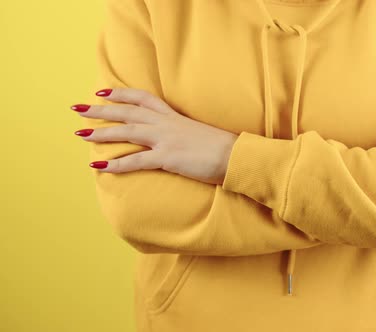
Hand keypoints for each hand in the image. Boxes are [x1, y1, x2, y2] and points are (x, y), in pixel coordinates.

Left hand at [72, 88, 238, 184]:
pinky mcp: (168, 158)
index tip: (102, 92)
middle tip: (78, 109)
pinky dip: (116, 164)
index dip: (121, 94)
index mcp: (174, 117)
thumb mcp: (199, 134)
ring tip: (80, 135)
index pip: (143, 99)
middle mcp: (167, 124)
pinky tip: (100, 167)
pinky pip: (137, 161)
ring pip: (127, 132)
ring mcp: (166, 140)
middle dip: (101, 110)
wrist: (236, 156)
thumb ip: (183, 134)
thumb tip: (176, 140)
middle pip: (128, 112)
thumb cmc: (223, 148)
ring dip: (102, 133)